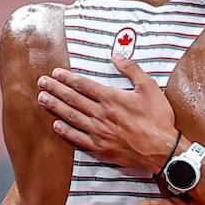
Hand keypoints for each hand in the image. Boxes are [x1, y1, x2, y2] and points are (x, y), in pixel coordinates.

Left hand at [37, 56, 180, 169]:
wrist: (162, 149)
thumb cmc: (158, 118)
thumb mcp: (150, 88)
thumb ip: (132, 69)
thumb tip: (116, 55)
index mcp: (112, 98)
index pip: (84, 85)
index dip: (68, 78)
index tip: (55, 73)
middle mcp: (101, 114)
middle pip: (73, 99)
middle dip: (55, 89)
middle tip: (41, 82)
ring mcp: (98, 132)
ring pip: (71, 116)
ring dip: (55, 106)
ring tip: (42, 98)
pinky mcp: (99, 148)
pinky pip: (77, 138)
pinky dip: (65, 131)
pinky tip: (56, 124)